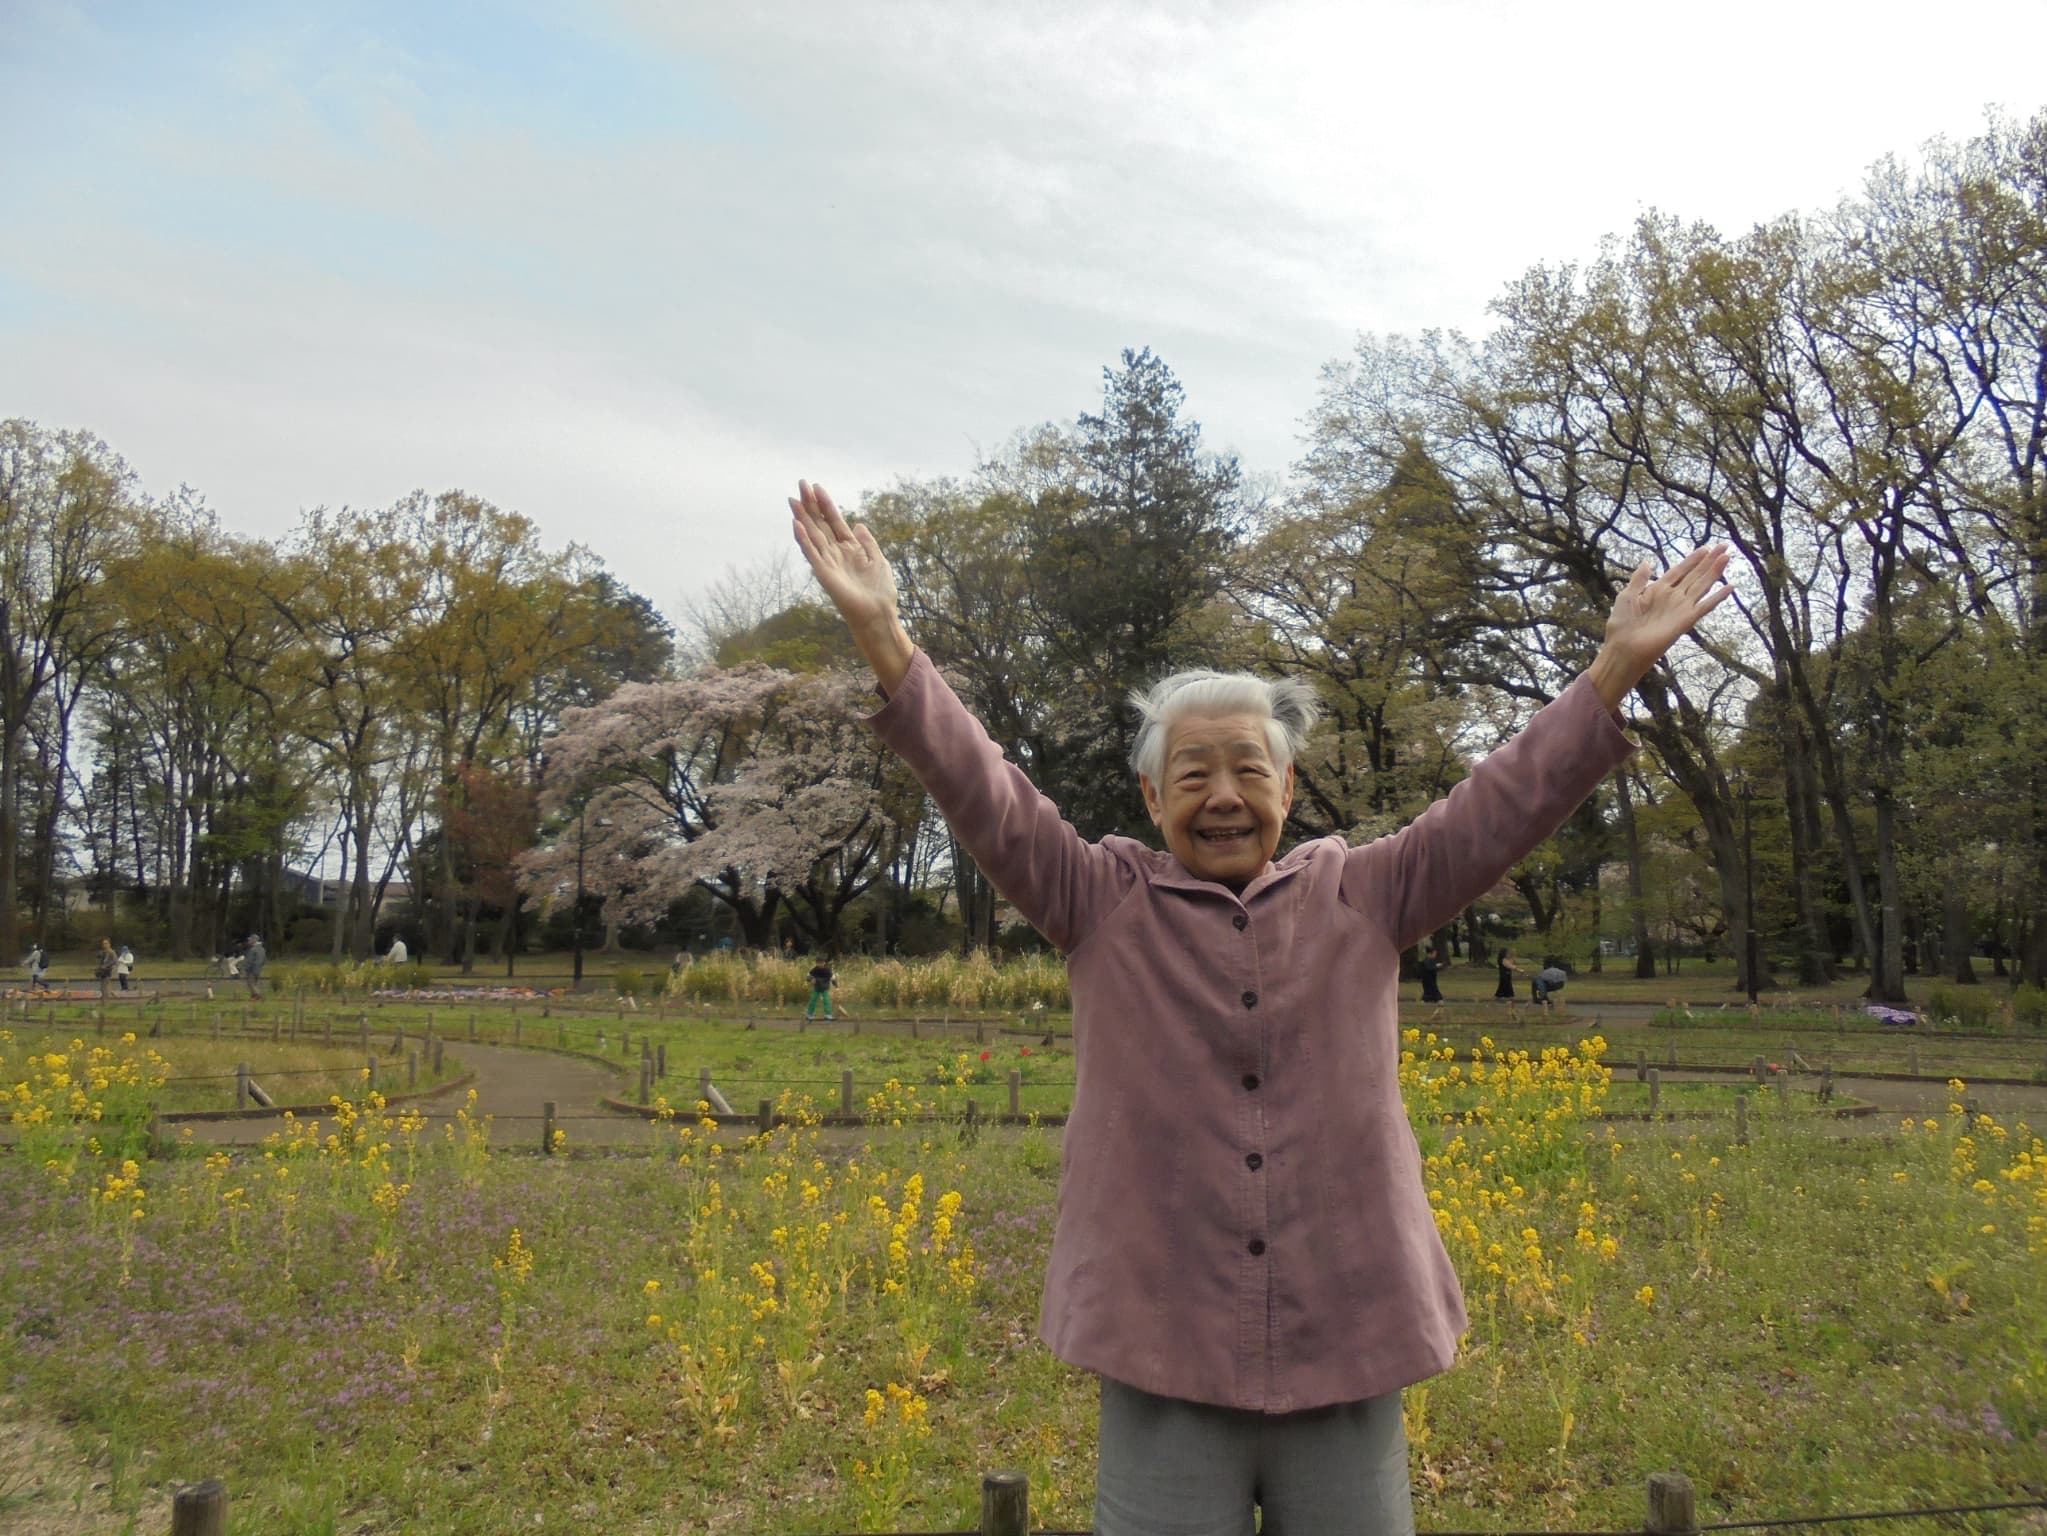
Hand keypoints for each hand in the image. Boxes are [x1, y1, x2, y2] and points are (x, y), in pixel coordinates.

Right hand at [788, 480, 914, 691]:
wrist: (878, 613)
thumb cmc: (880, 591)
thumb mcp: (878, 560)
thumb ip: (867, 542)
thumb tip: (858, 524)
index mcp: (849, 548)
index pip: (834, 521)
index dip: (826, 504)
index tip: (817, 487)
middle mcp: (835, 553)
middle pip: (819, 524)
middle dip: (810, 504)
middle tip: (800, 484)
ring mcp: (828, 562)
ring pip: (812, 535)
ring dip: (802, 517)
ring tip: (793, 499)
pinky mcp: (824, 573)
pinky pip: (811, 553)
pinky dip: (803, 540)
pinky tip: (796, 525)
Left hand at [1589, 545, 1734, 708]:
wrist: (1623, 648)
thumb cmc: (1621, 625)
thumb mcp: (1626, 596)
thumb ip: (1639, 580)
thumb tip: (1647, 562)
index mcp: (1658, 590)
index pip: (1680, 571)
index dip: (1693, 559)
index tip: (1706, 547)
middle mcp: (1672, 597)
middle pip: (1695, 575)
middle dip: (1709, 561)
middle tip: (1725, 546)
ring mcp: (1680, 608)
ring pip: (1702, 586)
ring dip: (1715, 572)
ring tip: (1727, 557)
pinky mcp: (1686, 620)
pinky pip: (1705, 607)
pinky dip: (1717, 597)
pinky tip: (1730, 587)